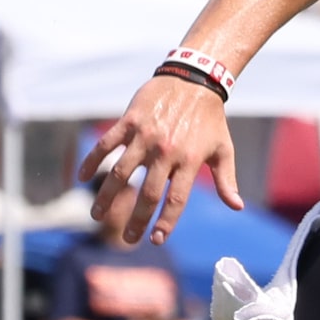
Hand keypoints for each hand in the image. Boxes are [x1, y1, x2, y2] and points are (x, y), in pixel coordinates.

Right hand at [77, 73, 242, 244]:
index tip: (156, 240)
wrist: (193, 79)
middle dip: (137, 219)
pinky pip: (107, 145)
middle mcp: (166, 151)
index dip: (166, 221)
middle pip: (148, 192)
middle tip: (128, 239)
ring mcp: (145, 136)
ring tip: (97, 216)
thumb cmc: (210, 118)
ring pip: (121, 172)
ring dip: (107, 197)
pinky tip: (82, 177)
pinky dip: (92, 161)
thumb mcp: (223, 149)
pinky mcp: (129, 122)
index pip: (176, 199)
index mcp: (190, 161)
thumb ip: (227, 180)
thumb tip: (237, 207)